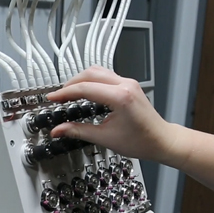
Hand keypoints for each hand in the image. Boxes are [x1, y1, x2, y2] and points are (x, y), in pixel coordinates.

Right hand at [47, 66, 178, 162]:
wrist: (161, 140)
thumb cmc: (141, 140)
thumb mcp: (105, 138)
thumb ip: (78, 131)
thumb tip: (59, 130)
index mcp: (120, 97)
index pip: (85, 88)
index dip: (64, 93)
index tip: (52, 98)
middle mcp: (125, 85)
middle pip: (90, 74)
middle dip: (70, 84)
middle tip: (58, 97)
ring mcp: (128, 83)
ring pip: (97, 71)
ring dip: (80, 80)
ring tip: (68, 93)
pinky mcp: (128, 85)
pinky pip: (105, 76)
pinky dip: (90, 81)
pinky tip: (84, 91)